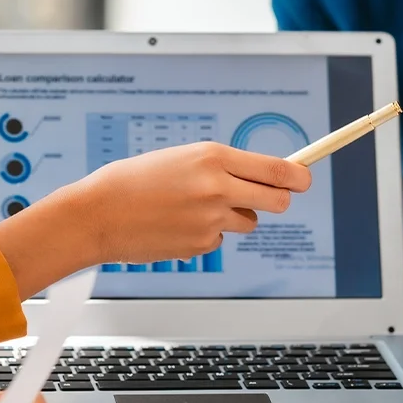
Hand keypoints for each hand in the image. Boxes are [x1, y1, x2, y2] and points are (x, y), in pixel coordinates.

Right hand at [0, 143, 311, 296]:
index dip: (299, 176)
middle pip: (276, 201)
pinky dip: (205, 234)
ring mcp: (210, 220)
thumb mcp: (180, 158)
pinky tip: (175, 225)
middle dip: (276, 200)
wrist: (96, 214)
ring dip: (233, 216)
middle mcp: (217, 187)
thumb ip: (221, 166)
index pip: (277, 169)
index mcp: (212, 157)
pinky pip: (218, 239)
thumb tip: (262, 177)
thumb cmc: (133, 182)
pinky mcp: (200, 245)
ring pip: (247, 222)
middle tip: (265, 198)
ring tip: (194, 208)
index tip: (306, 178)